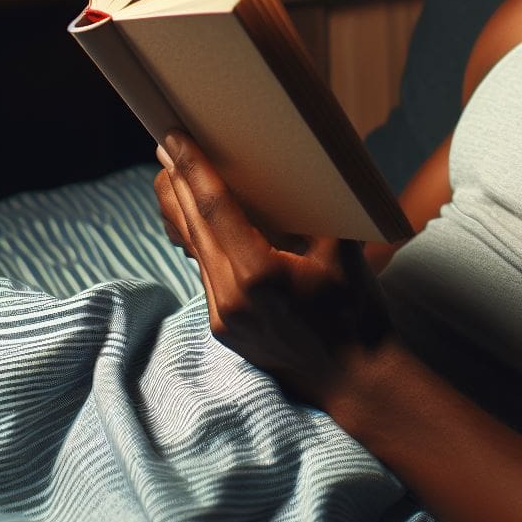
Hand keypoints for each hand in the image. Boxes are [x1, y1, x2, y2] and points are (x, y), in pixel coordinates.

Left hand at [153, 130, 393, 407]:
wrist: (356, 381)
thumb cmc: (357, 312)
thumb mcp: (342, 253)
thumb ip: (314, 214)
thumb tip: (301, 176)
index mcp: (258, 273)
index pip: (213, 209)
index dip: (192, 169)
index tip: (174, 140)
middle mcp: (229, 297)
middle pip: (191, 227)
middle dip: (176, 184)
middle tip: (165, 148)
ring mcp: (223, 317)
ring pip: (194, 252)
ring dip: (184, 213)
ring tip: (176, 178)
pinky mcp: (224, 329)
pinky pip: (205, 275)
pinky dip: (201, 243)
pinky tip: (202, 225)